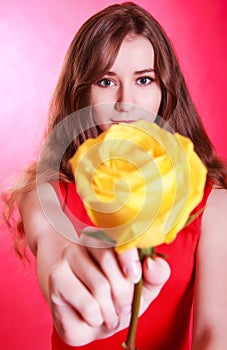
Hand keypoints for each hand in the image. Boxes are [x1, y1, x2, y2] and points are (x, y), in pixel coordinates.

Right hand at [48, 244, 169, 345]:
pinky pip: (88, 303)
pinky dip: (97, 318)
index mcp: (110, 237)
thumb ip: (156, 275)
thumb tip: (151, 264)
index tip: (134, 277)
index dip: (129, 257)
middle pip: (108, 260)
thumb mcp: (142, 288)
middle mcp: (87, 240)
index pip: (120, 236)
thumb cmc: (115, 299)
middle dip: (123, 293)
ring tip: (111, 316)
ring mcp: (69, 255)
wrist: (85, 319)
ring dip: (111, 310)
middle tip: (124, 307)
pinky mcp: (57, 277)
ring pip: (100, 285)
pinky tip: (94, 318)